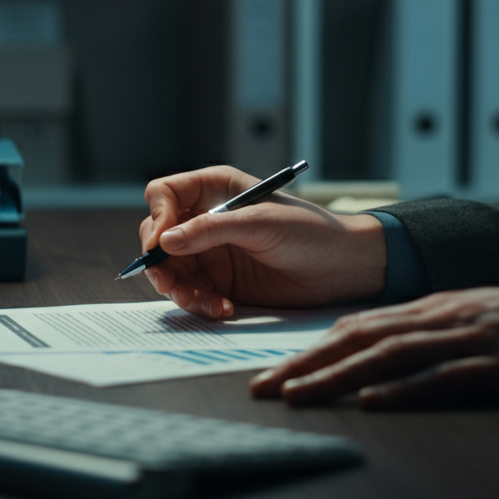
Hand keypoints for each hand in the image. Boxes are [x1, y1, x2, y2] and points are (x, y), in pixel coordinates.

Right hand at [139, 165, 386, 318]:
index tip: (161, 243)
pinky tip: (223, 309)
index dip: (157, 217)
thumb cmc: (310, 231)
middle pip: (158, 235)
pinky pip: (192, 293)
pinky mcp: (220, 281)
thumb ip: (211, 230)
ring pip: (170, 269)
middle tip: (172, 284)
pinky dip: (199, 304)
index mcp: (215, 188)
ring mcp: (211, 251)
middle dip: (160, 261)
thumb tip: (164, 241)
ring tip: (207, 302)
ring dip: (180, 289)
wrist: (342, 267)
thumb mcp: (260, 224)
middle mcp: (206, 217)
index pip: (164, 194)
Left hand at [249, 274, 498, 407]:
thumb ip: (429, 331)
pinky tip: (372, 401)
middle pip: (359, 339)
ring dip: (337, 377)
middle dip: (306, 365)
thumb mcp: (474, 316)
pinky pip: (442, 377)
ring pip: (389, 356)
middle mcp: (441, 316)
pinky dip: (403, 390)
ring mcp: (468, 338)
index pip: (357, 326)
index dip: (311, 350)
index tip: (275, 372)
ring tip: (298, 395)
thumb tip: (380, 357)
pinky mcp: (498, 364)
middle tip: (263, 388)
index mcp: (433, 306)